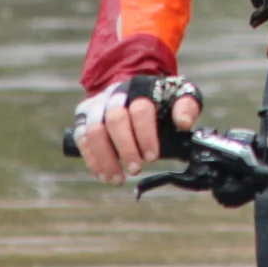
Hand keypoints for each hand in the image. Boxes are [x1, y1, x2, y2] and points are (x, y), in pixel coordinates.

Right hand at [74, 76, 202, 185]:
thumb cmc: (160, 100)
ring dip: (105, 158)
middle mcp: (115, 94)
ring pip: (93, 130)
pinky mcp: (84, 118)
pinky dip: (92, 159)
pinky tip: (104, 175)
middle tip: (136, 169)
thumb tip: (184, 123)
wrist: (133, 91)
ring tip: (118, 179)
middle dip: (125, 148)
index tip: (152, 156)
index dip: (145, 134)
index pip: (140, 108)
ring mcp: (97, 105)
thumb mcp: (179, 97)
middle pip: (115, 119)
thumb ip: (186, 106)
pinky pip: (82, 139)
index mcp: (140, 87)